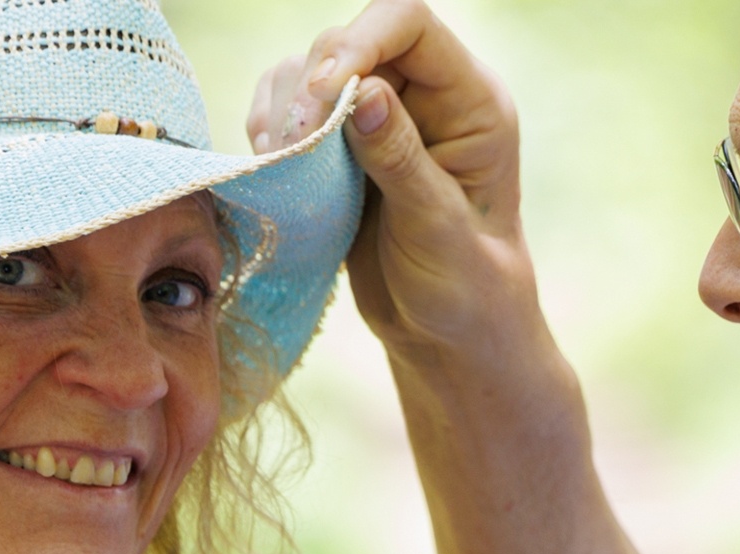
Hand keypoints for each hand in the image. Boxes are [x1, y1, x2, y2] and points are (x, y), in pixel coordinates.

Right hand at [247, 0, 541, 367]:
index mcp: (470, 102)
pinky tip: (274, 168)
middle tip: (292, 150)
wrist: (445, 336)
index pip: (409, 23)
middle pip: (349, 40)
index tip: (321, 94)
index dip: (360, 40)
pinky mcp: (339, 145)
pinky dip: (269, 130)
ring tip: (283, 165)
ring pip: (309, 70)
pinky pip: (288, 106)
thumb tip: (365, 92)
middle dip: (310, 88)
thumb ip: (402, 160)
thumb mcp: (437, 229)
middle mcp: (424, 96)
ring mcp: (379, 117)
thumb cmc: (464, 289)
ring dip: (283, 111)